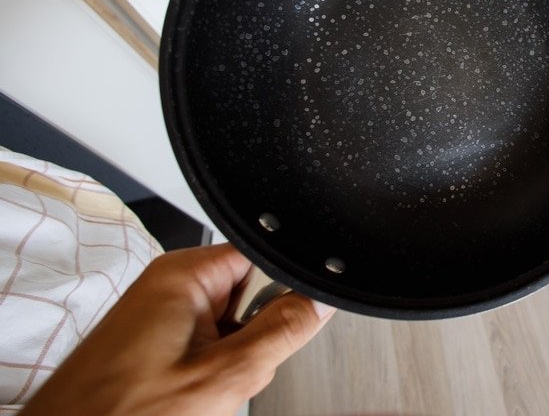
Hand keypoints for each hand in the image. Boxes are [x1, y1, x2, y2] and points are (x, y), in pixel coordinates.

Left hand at [22, 243, 334, 415]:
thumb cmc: (123, 414)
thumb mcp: (224, 375)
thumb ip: (281, 332)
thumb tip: (320, 300)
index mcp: (184, 275)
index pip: (262, 254)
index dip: (286, 287)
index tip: (293, 316)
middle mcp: (167, 285)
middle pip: (249, 292)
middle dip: (256, 334)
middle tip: (235, 367)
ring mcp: (157, 312)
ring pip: (229, 323)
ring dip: (233, 357)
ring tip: (207, 386)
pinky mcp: (151, 338)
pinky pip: (205, 341)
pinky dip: (211, 368)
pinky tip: (194, 392)